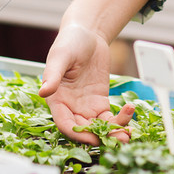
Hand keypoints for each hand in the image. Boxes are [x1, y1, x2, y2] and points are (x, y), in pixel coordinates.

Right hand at [39, 23, 134, 144]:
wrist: (88, 34)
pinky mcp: (99, 102)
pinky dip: (119, 120)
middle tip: (119, 139)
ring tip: (127, 134)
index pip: (65, 123)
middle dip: (100, 137)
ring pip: (97, 127)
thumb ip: (53, 75)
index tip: (93, 138)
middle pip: (83, 129)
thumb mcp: (60, 56)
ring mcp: (85, 106)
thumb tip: (43, 92)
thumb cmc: (69, 42)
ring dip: (111, 133)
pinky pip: (108, 117)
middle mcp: (70, 107)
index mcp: (56, 99)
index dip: (77, 133)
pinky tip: (130, 115)